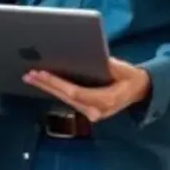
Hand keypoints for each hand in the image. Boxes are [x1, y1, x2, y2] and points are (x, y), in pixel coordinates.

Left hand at [22, 58, 150, 121]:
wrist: (140, 91)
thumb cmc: (131, 77)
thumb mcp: (123, 68)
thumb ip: (108, 64)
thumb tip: (91, 56)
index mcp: (106, 101)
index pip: (75, 93)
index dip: (57, 83)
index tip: (42, 73)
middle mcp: (97, 111)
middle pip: (66, 97)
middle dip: (46, 84)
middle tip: (29, 74)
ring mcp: (92, 113)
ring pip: (65, 100)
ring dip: (47, 88)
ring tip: (31, 77)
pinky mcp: (88, 111)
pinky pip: (68, 100)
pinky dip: (55, 90)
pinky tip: (42, 83)